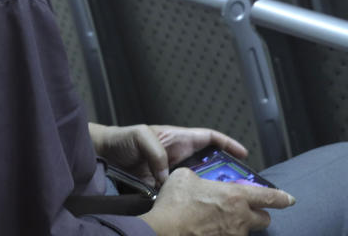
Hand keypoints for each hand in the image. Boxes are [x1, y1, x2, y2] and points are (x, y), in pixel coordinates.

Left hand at [88, 123, 248, 186]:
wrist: (103, 155)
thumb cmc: (123, 138)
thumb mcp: (141, 136)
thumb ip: (156, 152)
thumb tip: (167, 176)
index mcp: (179, 139)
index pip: (210, 138)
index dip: (228, 144)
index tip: (243, 154)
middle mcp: (179, 156)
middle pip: (208, 164)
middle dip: (224, 172)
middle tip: (237, 186)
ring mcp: (171, 173)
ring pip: (196, 181)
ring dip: (207, 189)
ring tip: (221, 200)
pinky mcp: (161, 189)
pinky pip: (179, 194)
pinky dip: (187, 201)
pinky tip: (194, 210)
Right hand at [140, 167, 295, 235]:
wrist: (163, 232)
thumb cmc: (174, 205)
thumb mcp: (185, 177)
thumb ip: (198, 177)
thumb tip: (195, 180)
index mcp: (235, 196)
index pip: (269, 197)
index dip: (282, 198)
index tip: (290, 199)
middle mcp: (239, 219)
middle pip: (263, 220)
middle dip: (258, 215)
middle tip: (246, 211)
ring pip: (245, 233)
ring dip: (238, 227)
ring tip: (220, 222)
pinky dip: (223, 235)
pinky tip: (209, 231)